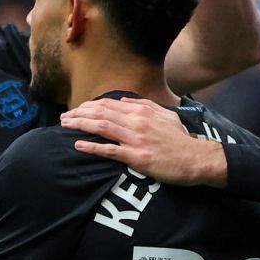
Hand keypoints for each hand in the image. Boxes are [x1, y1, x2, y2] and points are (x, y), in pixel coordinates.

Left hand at [63, 96, 224, 184]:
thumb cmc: (182, 140)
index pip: (110, 105)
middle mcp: (137, 122)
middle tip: (64, 117)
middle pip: (101, 113)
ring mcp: (136, 139)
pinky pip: (110, 150)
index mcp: (143, 111)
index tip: (77, 110)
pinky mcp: (137, 157)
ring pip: (102, 127)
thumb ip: (144, 105)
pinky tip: (78, 145)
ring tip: (65, 125)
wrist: (196, 159)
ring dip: (80, 125)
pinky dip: (92, 147)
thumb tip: (124, 100)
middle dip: (79, 113)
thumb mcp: (166, 115)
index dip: (90, 106)